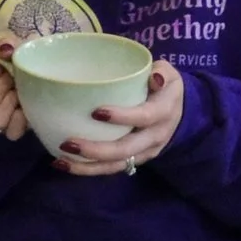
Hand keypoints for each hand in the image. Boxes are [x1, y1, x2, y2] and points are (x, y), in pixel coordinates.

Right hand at [0, 43, 27, 141]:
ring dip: (12, 103)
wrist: (30, 78)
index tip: (1, 67)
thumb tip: (6, 49)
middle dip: (6, 85)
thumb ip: (5, 45)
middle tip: (13, 79)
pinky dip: (22, 119)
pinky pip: (13, 132)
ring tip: (18, 93)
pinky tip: (24, 107)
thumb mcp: (8, 50)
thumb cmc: (11, 64)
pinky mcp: (7, 132)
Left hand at [62, 57, 183, 175]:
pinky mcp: (135, 160)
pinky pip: (112, 168)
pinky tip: (65, 164)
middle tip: (68, 143)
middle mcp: (156, 136)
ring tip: (61, 161)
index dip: (122, 116)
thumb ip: (161, 72)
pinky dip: (89, 169)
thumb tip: (155, 76)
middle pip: (126, 149)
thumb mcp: (169, 74)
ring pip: (117, 164)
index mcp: (164, 112)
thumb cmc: (165, 87)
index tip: (95, 112)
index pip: (144, 117)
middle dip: (96, 150)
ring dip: (88, 166)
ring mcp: (145, 152)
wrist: (180, 114)